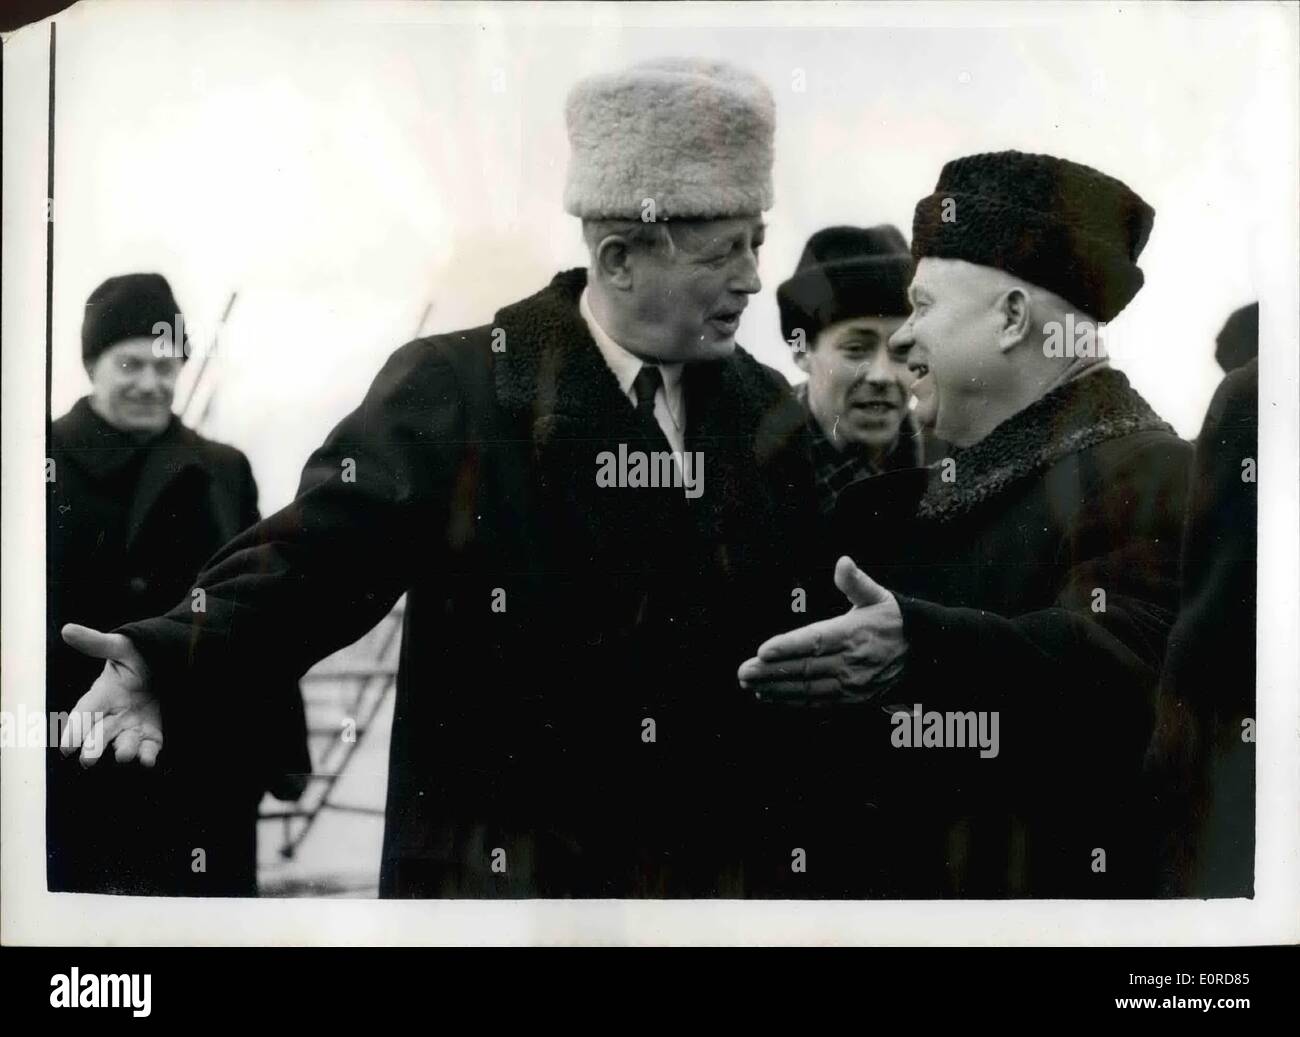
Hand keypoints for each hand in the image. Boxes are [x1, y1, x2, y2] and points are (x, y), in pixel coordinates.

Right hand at [59, 624, 161, 767]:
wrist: (162, 665)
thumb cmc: (135, 657)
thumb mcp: (119, 647)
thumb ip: (96, 643)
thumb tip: (67, 629)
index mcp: (101, 694)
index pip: (84, 713)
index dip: (74, 729)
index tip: (65, 747)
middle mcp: (113, 714)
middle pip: (99, 734)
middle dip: (93, 747)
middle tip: (88, 760)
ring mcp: (131, 725)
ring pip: (123, 742)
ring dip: (123, 750)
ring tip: (124, 755)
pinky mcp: (151, 732)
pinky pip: (148, 746)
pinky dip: (148, 755)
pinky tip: (148, 760)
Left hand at [737, 556, 907, 706]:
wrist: (924, 652)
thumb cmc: (894, 620)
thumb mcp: (879, 596)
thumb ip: (856, 582)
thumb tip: (843, 562)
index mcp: (854, 633)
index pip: (815, 641)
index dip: (788, 646)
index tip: (762, 650)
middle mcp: (852, 662)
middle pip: (806, 668)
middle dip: (771, 672)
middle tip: (743, 672)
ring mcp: (852, 685)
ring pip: (808, 689)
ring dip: (777, 689)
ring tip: (750, 684)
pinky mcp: (854, 700)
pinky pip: (819, 703)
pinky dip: (793, 702)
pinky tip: (770, 696)